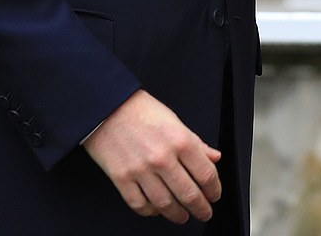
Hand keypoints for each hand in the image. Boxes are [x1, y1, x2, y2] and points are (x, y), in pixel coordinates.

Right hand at [82, 89, 221, 224]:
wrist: (106, 105)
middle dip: (201, 208)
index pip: (206, 175)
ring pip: (166, 205)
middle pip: (189, 195)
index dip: (214, 189)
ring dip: (178, 215)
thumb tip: (214, 158)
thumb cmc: (140, 110)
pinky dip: (151, 211)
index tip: (214, 194)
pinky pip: (141, 205)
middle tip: (204, 212)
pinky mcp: (122, 179)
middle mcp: (162, 157)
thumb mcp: (174, 120)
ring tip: (182, 215)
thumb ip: (196, 142)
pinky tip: (157, 208)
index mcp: (180, 140)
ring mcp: (141, 170)